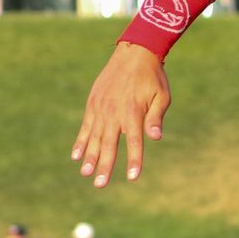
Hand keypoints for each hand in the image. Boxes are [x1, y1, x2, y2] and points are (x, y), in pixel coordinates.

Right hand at [72, 42, 169, 187]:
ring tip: (86, 174)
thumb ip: (155, 117)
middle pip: (110, 144)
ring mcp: (101, 108)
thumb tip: (156, 137)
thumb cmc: (152, 77)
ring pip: (95, 137)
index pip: (134, 141)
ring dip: (90, 157)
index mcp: (134, 112)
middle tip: (100, 185)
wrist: (134, 52)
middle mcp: (115, 112)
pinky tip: (76, 156)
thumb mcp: (161, 96)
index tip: (133, 178)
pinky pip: (86, 126)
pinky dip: (81, 142)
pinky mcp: (93, 104)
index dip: (134, 160)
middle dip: (105, 166)